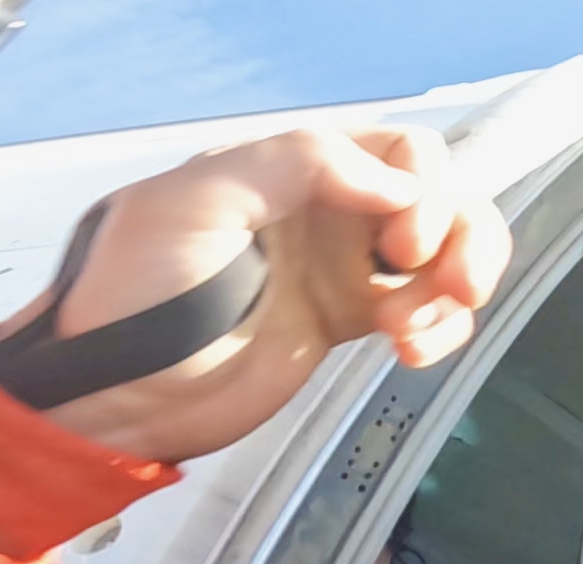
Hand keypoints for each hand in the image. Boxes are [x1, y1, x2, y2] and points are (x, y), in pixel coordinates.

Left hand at [19, 124, 513, 462]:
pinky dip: (443, 331)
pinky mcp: (351, 324)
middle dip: (461, 238)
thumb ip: (293, 165)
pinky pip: (429, 313)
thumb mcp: (196, 200)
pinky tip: (412, 355)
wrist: (122, 393)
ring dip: (456, 289)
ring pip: (447, 255)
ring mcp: (344, 269)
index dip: (424, 190)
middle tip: (446, 286)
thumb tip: (397, 188)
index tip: (401, 245)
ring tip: (413, 333)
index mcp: (293, 169)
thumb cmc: (139, 289)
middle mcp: (330, 210)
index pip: (400, 151)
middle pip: (440, 198)